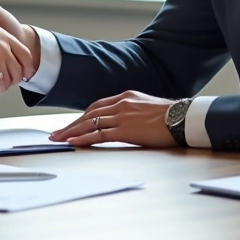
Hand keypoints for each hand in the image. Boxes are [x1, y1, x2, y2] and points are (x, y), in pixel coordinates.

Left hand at [49, 91, 177, 147]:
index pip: (97, 106)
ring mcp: (122, 116)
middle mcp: (121, 104)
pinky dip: (83, 139)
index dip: (82, 116)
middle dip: (71, 124)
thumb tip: (126, 120)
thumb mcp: (148, 107)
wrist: (183, 118)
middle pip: (89, 114)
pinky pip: (99, 135)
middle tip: (56, 133)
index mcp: (126, 96)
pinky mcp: (125, 130)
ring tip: (58, 139)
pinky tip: (73, 143)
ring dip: (71, 132)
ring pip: (90, 123)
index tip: (72, 124)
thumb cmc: (171, 116)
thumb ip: (133, 110)